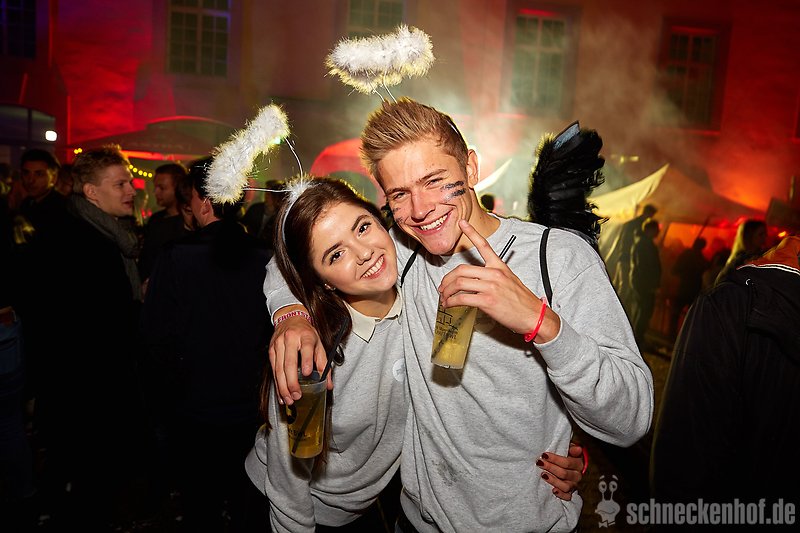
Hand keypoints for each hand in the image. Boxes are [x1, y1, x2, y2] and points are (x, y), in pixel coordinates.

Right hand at [268, 306, 328, 405]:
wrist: (290, 318)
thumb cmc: (306, 333)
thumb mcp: (319, 344)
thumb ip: (324, 364)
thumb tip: (328, 385)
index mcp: (305, 336)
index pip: (305, 348)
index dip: (306, 361)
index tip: (306, 373)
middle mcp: (290, 339)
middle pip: (289, 363)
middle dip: (292, 382)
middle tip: (297, 395)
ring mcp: (278, 345)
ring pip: (279, 369)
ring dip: (283, 387)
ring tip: (289, 399)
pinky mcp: (271, 351)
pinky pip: (273, 370)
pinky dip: (277, 384)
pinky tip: (281, 394)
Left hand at [439, 220, 559, 341]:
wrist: (533, 315)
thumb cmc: (521, 300)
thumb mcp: (509, 280)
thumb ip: (493, 276)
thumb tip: (476, 280)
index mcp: (499, 266)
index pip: (484, 245)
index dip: (471, 232)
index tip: (462, 223)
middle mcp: (494, 273)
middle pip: (461, 270)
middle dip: (447, 279)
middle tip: (442, 287)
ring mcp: (490, 286)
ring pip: (458, 283)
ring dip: (446, 291)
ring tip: (444, 297)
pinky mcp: (487, 301)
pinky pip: (462, 298)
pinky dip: (451, 302)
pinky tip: (449, 304)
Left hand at [536, 442, 585, 500]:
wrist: (568, 468)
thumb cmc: (566, 456)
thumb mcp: (569, 450)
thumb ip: (572, 449)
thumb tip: (578, 448)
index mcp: (578, 464)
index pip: (567, 462)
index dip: (555, 459)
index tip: (544, 455)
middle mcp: (577, 476)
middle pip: (564, 474)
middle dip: (550, 467)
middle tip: (540, 463)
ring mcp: (574, 485)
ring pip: (565, 486)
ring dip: (553, 480)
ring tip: (543, 475)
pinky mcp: (570, 493)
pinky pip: (567, 497)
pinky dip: (561, 494)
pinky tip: (553, 490)